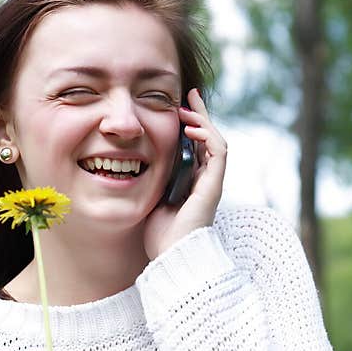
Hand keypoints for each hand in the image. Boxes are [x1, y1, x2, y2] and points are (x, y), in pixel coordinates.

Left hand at [143, 88, 226, 259]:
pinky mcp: (214, 185)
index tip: (177, 106)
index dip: (188, 125)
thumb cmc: (159, 235)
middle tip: (189, 94)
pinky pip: (218, 152)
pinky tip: (193, 127)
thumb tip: (133, 161)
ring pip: (215, 141)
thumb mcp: (151, 198)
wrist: (173, 256)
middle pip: (207, 138)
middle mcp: (204, 179)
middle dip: (199, 114)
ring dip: (203, 121)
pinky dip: (208, 136)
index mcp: (190, 181)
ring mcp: (211, 181)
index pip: (194, 145)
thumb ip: (151, 180)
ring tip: (188, 107)